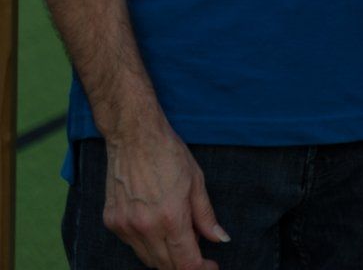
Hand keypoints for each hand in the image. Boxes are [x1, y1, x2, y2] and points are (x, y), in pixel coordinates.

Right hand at [101, 122, 226, 269]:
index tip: (211, 266)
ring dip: (166, 257)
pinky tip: (158, 229)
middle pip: (166, 265)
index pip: (185, 262)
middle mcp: (145, 227)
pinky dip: (148, 244)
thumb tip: (220, 239)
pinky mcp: (111, 222)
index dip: (201, 269)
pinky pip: (132, 245)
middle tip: (200, 257)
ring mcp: (125, 226)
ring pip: (148, 258)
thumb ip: (206, 216)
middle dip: (184, 265)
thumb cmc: (169, 154)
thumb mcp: (196, 182)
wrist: (133, 136)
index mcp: (171, 217)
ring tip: (181, 239)